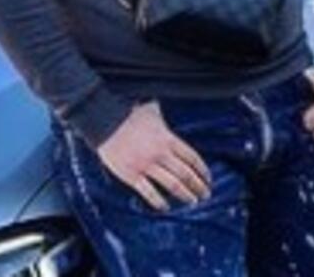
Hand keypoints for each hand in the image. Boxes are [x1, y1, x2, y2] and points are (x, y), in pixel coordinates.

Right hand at [96, 101, 211, 211]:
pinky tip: (166, 207)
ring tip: (192, 201)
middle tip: (205, 194)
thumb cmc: (128, 114)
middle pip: (186, 174)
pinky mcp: (132, 175)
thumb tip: (163, 106)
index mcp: (168, 139)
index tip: (208, 178)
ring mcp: (147, 166)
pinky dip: (159, 202)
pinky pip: (149, 193)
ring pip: (172, 185)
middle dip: (199, 186)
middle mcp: (161, 154)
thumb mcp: (151, 110)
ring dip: (185, 195)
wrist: (105, 122)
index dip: (203, 170)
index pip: (192, 158)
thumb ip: (162, 115)